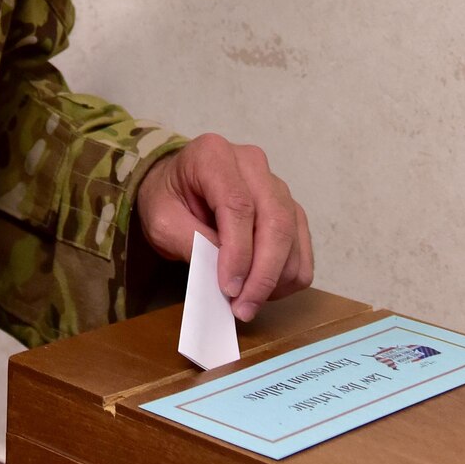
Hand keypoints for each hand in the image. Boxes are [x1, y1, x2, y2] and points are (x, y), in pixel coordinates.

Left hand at [136, 133, 313, 321]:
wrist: (177, 186)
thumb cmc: (168, 199)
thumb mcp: (161, 220)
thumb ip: (190, 241)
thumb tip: (229, 273)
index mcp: (214, 155)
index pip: (238, 205)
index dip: (238, 252)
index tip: (229, 288)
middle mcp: (252, 163)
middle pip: (275, 220)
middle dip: (263, 273)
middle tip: (243, 308)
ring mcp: (276, 185)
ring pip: (292, 235)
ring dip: (276, 278)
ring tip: (247, 303)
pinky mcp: (290, 208)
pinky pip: (303, 246)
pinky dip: (289, 275)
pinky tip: (264, 289)